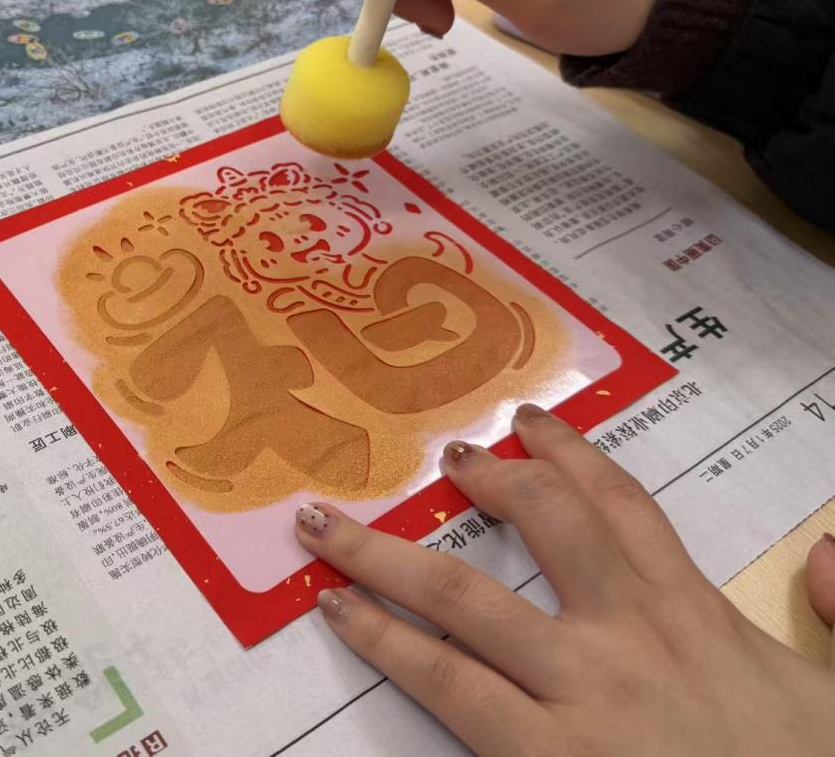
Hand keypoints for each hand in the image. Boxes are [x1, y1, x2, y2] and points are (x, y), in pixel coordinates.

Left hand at [295, 403, 834, 755]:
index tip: (530, 422)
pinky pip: (449, 691)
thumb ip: (834, 612)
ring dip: (390, 559)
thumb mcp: (833, 688)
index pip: (622, 507)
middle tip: (442, 456)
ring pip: (465, 603)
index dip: (572, 457)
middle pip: (542, 527)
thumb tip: (828, 552)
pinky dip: (390, 651)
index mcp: (689, 614)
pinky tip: (347, 624)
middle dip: (485, 482)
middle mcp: (625, 638)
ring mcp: (576, 698)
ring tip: (335, 533)